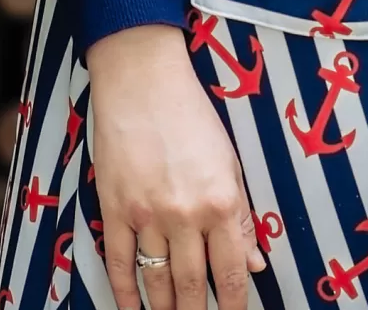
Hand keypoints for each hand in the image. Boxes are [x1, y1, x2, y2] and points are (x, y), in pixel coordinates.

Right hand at [84, 22, 268, 306]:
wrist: (141, 80)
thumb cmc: (192, 115)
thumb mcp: (230, 162)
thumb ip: (242, 217)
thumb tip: (254, 263)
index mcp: (221, 202)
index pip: (230, 272)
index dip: (234, 304)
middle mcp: (185, 214)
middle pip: (193, 285)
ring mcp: (146, 214)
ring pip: (157, 281)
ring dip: (166, 309)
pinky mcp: (113, 208)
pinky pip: (119, 262)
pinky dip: (125, 293)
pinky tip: (132, 309)